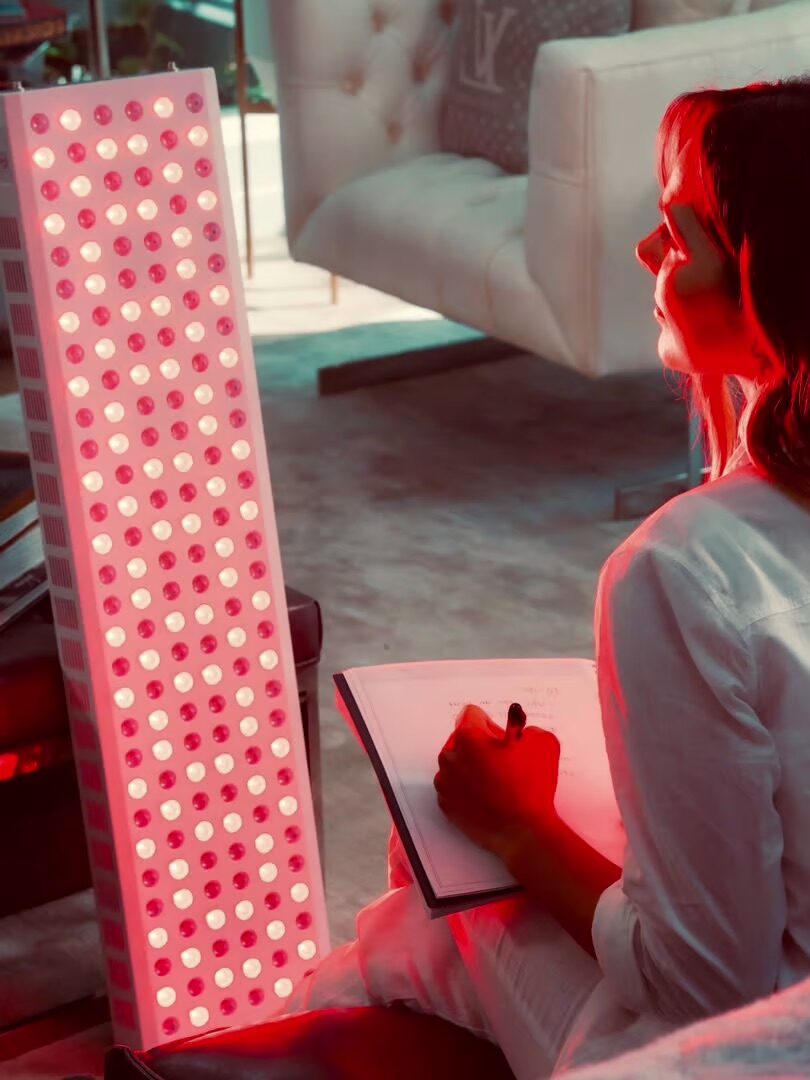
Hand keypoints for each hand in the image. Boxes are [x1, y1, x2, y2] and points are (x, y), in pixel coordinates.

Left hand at [433, 704, 560, 862]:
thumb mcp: (543, 742)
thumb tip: (518, 732)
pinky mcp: (446, 805)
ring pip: (456, 764)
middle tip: (500, 762)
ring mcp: (445, 783)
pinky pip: (454, 787)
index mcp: (469, 738)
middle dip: (478, 745)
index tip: (500, 739)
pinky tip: (487, 798)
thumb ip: (525, 729)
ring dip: (471, 767)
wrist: (523, 832)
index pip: (472, 714)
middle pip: (461, 739)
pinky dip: (466, 789)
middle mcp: (450, 757)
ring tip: (495, 784)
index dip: (490, 725)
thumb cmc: (532, 787)